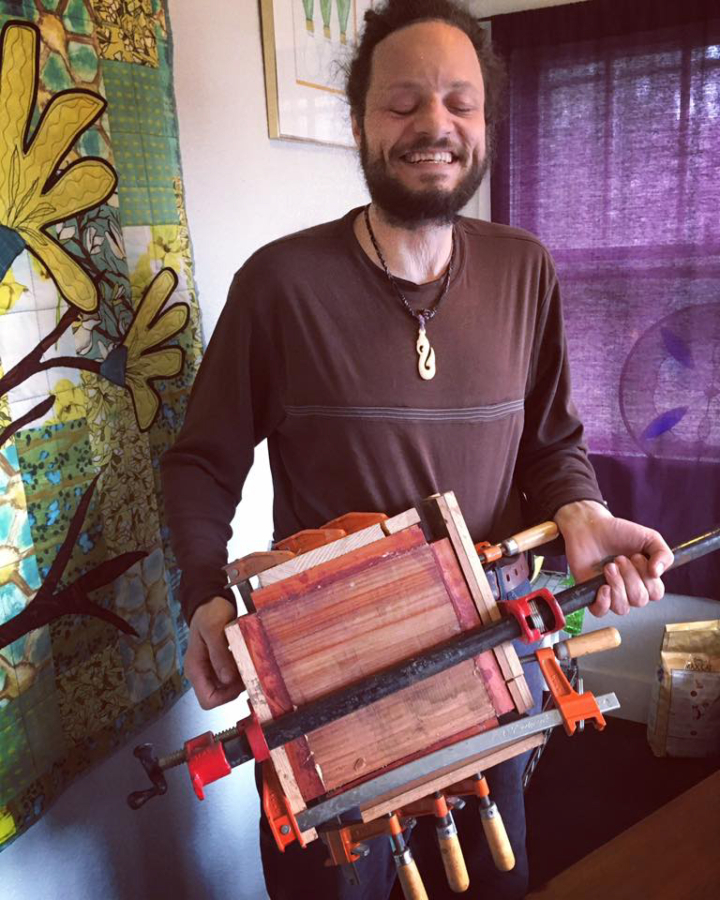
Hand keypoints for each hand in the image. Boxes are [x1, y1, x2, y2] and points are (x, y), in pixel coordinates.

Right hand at [185, 596, 243, 708]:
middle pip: (217, 696)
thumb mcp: (214, 629)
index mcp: (195, 668)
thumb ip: (219, 654)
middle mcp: (200, 672)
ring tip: (248, 661)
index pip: (207, 699)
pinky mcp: (218, 663)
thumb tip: (227, 679)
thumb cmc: (210, 612)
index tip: (240, 682)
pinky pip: (230, 676)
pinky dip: (239, 671)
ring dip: (239, 680)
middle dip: (234, 689)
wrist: (210, 601)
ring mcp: (209, 669)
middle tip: (248, 670)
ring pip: (225, 688)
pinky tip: (245, 658)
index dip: (225, 697)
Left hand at [554, 500, 673, 617]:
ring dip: (617, 584)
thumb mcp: (649, 538)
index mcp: (645, 579)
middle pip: (639, 600)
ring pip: (622, 608)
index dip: (648, 578)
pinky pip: (600, 612)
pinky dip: (603, 601)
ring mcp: (611, 593)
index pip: (656, 594)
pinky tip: (602, 585)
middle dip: (630, 577)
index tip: (637, 556)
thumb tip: (658, 573)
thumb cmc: (618, 532)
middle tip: (619, 558)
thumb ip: (663, 554)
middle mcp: (629, 590)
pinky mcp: (591, 594)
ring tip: (609, 566)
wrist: (590, 526)